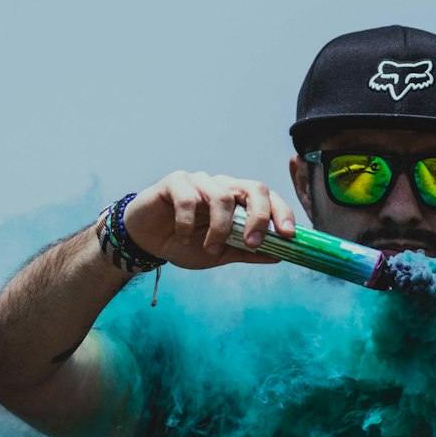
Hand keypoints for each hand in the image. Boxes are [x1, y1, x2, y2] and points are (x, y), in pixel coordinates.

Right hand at [122, 171, 295, 270]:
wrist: (148, 241)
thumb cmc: (185, 242)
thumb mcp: (220, 253)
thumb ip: (247, 252)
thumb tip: (280, 256)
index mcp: (238, 200)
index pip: (269, 198)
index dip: (282, 213)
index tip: (288, 236)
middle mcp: (223, 185)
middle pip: (254, 187)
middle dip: (259, 216)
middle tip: (252, 243)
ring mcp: (199, 181)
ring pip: (222, 196)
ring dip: (219, 229)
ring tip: (208, 249)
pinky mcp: (175, 182)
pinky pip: (189, 198)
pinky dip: (188, 223)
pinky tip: (182, 237)